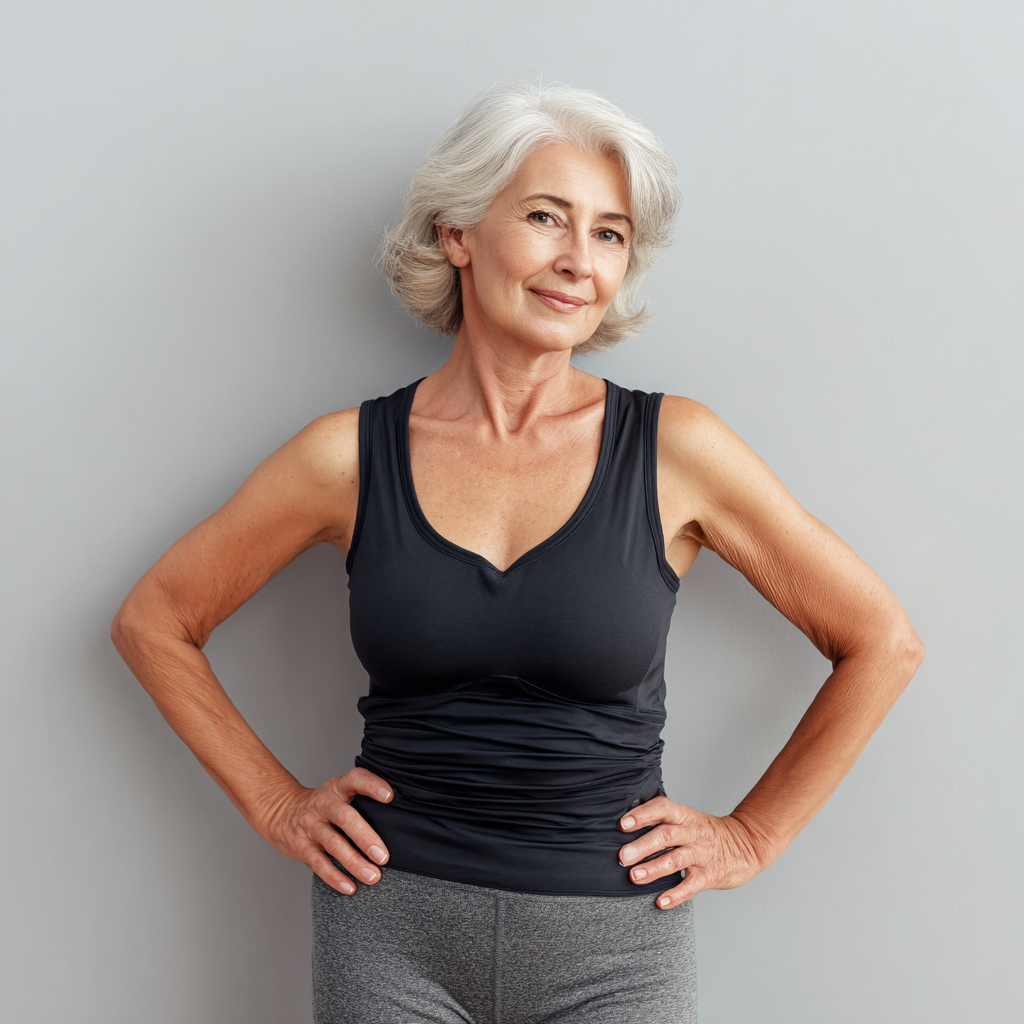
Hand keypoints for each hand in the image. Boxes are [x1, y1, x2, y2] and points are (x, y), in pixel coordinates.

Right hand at [257, 768, 393, 894]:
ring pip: (333, 844)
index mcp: (337, 788)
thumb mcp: (338, 793)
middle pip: (345, 818)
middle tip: (384, 856)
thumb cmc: (322, 805)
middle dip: (366, 837)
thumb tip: (399, 820)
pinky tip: (350, 887)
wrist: (280, 812)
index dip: (372, 785)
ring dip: (354, 862)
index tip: (390, 796)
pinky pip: (319, 863)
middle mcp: (323, 804)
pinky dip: (335, 877)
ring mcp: (311, 825)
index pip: (355, 779)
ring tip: (373, 876)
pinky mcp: (301, 846)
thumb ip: (361, 800)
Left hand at [618, 797, 770, 908]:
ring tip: (634, 877)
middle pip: (666, 835)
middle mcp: (692, 832)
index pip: (662, 808)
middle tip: (622, 857)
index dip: (643, 815)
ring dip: (654, 868)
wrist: (747, 844)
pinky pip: (691, 886)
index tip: (623, 824)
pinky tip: (661, 902)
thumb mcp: (687, 818)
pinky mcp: (710, 874)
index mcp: (684, 816)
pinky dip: (676, 894)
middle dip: (642, 846)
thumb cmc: (707, 832)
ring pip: (676, 860)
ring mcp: (702, 854)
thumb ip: (662, 822)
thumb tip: (624, 827)